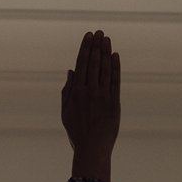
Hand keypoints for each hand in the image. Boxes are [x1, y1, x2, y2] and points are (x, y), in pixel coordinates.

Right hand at [60, 31, 119, 181]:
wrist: (92, 149)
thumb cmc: (77, 133)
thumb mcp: (66, 113)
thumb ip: (67, 91)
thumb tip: (71, 72)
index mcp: (76, 93)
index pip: (81, 65)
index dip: (85, 48)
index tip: (88, 36)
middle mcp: (89, 92)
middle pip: (93, 63)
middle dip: (96, 46)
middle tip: (99, 32)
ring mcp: (103, 97)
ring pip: (105, 69)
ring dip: (106, 52)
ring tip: (106, 39)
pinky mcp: (114, 103)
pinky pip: (115, 81)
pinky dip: (115, 67)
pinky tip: (115, 56)